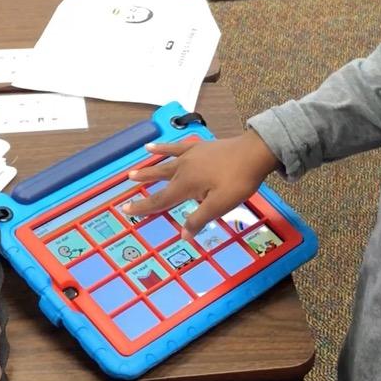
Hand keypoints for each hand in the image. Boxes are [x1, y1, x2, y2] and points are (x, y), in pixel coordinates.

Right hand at [121, 130, 279, 238]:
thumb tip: (183, 235)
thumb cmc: (238, 181)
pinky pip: (176, 147)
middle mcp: (182, 169)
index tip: (126, 210)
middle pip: (159, 180)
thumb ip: (199, 219)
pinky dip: (163, 147)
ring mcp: (189, 156)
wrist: (254, 153)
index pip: (160, 200)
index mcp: (186, 185)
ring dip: (149, 169)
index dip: (143, 207)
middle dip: (143, 185)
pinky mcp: (198, 147)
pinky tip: (153, 145)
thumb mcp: (219, 205)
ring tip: (133, 172)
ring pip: (164, 164)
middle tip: (126, 188)